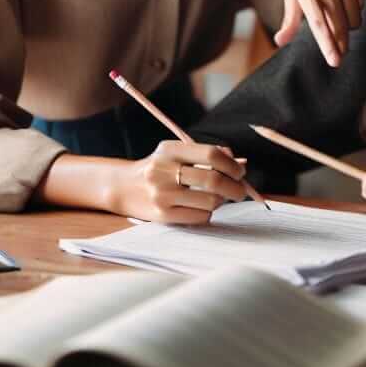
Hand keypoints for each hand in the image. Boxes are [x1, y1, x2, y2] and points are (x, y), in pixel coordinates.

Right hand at [106, 141, 247, 223]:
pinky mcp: (162, 215)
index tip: (240, 172)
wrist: (124, 187)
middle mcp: (163, 171)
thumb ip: (207, 155)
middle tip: (241, 191)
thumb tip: (240, 162)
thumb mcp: (177, 153)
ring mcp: (162, 194)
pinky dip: (208, 212)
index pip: (211, 154)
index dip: (231, 164)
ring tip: (217, 198)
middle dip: (235, 187)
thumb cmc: (159, 168)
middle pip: (212, 180)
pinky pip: (200, 216)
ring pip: (210, 201)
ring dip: (221, 201)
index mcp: (170, 150)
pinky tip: (201, 206)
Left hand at [275, 0, 365, 66]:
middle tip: (342, 50)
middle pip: (341, 24)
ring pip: (357, 13)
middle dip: (342, 41)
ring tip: (344, 14)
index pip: (320, 24)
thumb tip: (280, 42)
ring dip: (353, 21)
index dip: (328, 45)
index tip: (335, 61)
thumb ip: (290, 17)